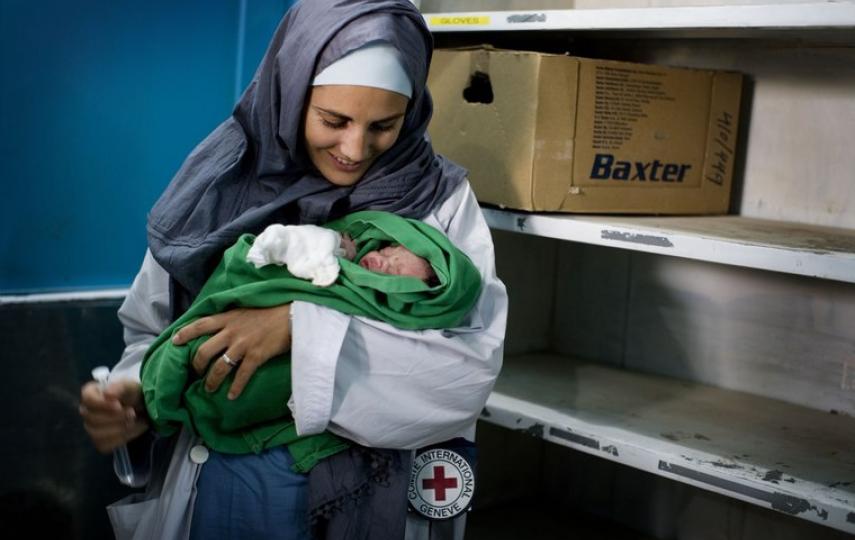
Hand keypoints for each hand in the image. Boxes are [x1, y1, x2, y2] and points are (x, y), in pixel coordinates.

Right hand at [79, 379, 148, 453]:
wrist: (144, 409)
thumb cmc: (134, 394)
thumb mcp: (131, 386)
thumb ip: (120, 387)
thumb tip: (107, 393)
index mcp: (90, 393)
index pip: (87, 399)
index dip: (102, 404)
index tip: (119, 405)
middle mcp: (87, 411)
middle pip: (92, 418)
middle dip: (116, 417)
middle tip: (133, 413)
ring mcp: (91, 427)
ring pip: (97, 434)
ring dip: (120, 429)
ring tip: (135, 421)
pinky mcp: (99, 441)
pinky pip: (104, 446)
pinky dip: (122, 438)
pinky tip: (134, 429)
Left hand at [171, 304, 291, 399]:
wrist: (292, 316)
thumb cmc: (271, 312)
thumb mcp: (246, 310)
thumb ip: (232, 319)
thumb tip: (220, 328)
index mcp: (228, 318)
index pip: (200, 325)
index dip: (185, 333)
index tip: (174, 342)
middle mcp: (232, 331)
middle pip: (204, 351)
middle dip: (196, 365)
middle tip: (195, 373)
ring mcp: (243, 344)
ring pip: (219, 367)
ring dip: (212, 381)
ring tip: (209, 389)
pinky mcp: (256, 356)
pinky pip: (241, 375)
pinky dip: (235, 388)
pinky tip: (231, 396)